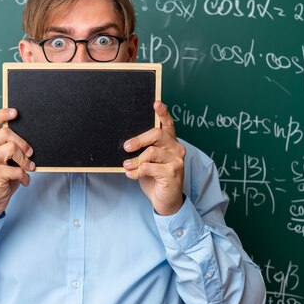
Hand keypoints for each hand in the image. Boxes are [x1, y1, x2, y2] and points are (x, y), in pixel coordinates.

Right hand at [0, 108, 34, 218]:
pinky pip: (16, 169)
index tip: (15, 112)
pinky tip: (24, 181)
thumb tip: (28, 140)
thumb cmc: (1, 179)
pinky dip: (25, 176)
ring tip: (29, 168)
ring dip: (25, 160)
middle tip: (30, 153)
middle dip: (23, 143)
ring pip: (12, 148)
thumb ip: (9, 148)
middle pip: (6, 133)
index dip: (3, 114)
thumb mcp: (4, 161)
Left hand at [123, 101, 185, 215]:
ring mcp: (177, 160)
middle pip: (157, 134)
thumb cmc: (155, 178)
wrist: (165, 201)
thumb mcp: (148, 162)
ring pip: (151, 153)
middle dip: (138, 140)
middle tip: (126, 147)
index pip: (168, 124)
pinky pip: (149, 167)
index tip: (156, 103)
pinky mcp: (173, 173)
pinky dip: (137, 171)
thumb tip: (127, 145)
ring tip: (127, 166)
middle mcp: (176, 148)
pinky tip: (132, 175)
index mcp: (170, 142)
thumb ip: (143, 150)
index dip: (162, 112)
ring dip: (135, 161)